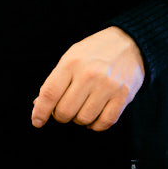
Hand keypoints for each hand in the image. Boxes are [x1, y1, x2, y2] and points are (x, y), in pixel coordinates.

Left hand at [31, 26, 145, 130]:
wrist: (130, 43)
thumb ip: (54, 81)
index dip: (40, 112)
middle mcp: (90, 74)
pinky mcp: (124, 95)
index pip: (50, 94)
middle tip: (65, 109)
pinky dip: (96, 125)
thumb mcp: (70, 58)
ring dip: (79, 119)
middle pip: (65, 111)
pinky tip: (94, 117)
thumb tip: (38, 105)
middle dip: (61, 115)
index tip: (37, 121)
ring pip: (84, 119)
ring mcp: (108, 85)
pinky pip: (105, 122)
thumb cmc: (94, 53)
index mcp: (72, 63)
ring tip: (82, 108)